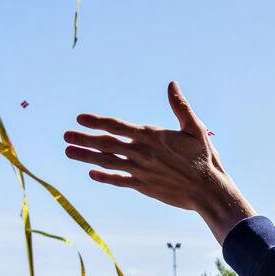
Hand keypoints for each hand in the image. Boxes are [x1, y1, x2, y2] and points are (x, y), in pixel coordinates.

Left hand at [63, 82, 255, 243]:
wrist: (209, 191)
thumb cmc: (205, 159)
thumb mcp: (196, 129)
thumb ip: (180, 107)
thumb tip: (172, 84)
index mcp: (152, 137)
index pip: (117, 126)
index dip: (97, 122)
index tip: (80, 119)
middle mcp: (142, 153)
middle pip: (106, 144)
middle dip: (84, 139)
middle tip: (65, 136)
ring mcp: (141, 171)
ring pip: (108, 162)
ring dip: (86, 156)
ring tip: (68, 152)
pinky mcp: (144, 187)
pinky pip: (119, 181)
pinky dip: (104, 177)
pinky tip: (91, 173)